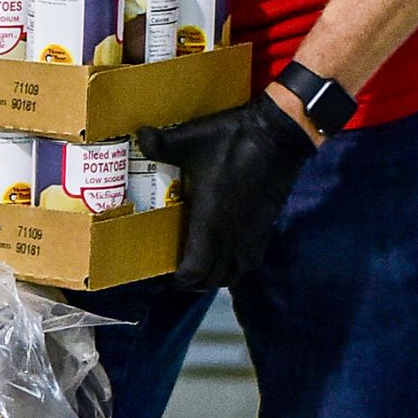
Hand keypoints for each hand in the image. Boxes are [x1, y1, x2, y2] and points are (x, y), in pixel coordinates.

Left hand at [137, 91, 319, 298]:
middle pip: (213, 279)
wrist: (279, 135)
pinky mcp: (266, 228)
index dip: (180, 279)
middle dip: (195, 281)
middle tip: (180, 271)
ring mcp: (251, 235)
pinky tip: (227, 252)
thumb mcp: (190, 139)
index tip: (167, 274)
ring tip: (203, 266)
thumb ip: (161, 144)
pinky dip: (236, 266)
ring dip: (217, 276)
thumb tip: (139, 136)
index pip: (195, 270)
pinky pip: (250, 261)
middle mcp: (231, 237)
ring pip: (235, 274)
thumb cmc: (232, 141)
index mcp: (209, 223)